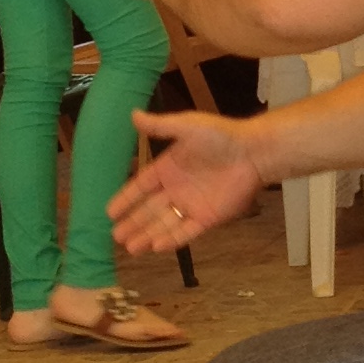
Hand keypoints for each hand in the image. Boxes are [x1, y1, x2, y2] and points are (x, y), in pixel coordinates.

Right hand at [108, 107, 264, 252]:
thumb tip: (132, 114)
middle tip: (115, 237)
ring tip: (130, 248)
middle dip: (132, 223)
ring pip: (164, 223)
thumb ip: (160, 126)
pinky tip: (155, 246)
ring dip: (147, 235)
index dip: (126, 199)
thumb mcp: (186, 127)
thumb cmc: (221, 136)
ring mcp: (192, 205)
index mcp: (168, 168)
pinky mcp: (208, 217)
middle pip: (149, 210)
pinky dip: (172, 239)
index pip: (141, 186)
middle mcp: (176, 189)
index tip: (110, 212)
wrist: (253, 152)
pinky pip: (186, 231)